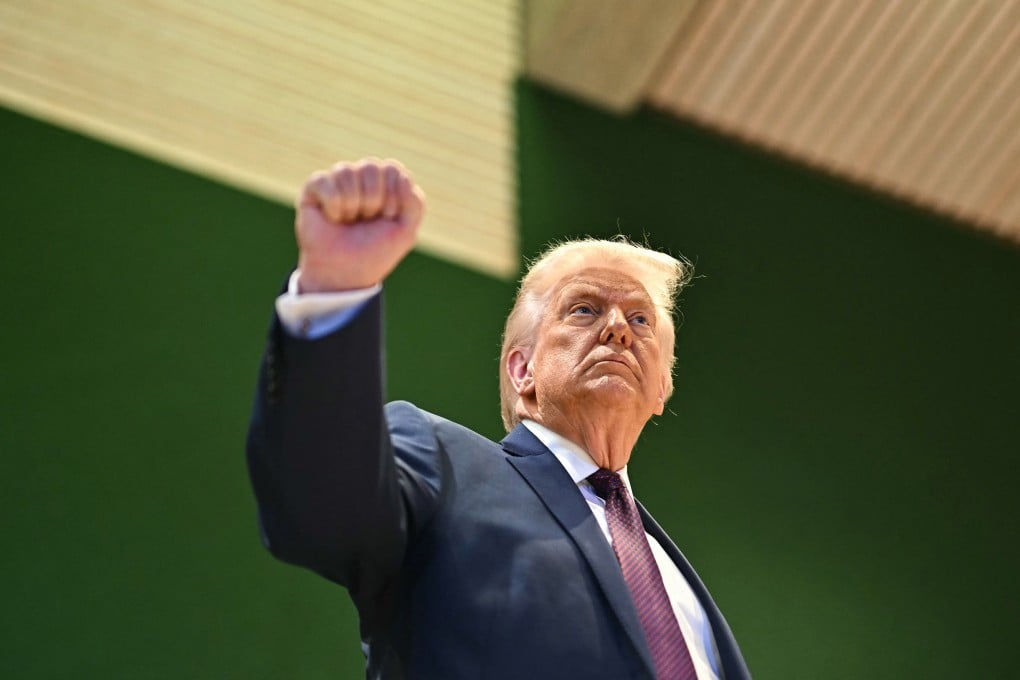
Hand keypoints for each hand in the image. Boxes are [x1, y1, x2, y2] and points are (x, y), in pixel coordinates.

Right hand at [294, 158, 425, 292]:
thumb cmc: (375, 252)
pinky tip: (332, 218)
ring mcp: (337, 181)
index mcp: (385, 183)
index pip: (392, 169)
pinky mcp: (314, 188)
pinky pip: (324, 181)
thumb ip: (415, 203)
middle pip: (370, 166)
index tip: (387, 218)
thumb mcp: (406, 232)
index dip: (392, 197)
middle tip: (365, 221)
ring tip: (348, 221)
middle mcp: (361, 177)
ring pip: (346, 171)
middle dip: (372, 200)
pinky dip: (333, 206)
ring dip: (352, 205)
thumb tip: (402, 176)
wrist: (346, 273)